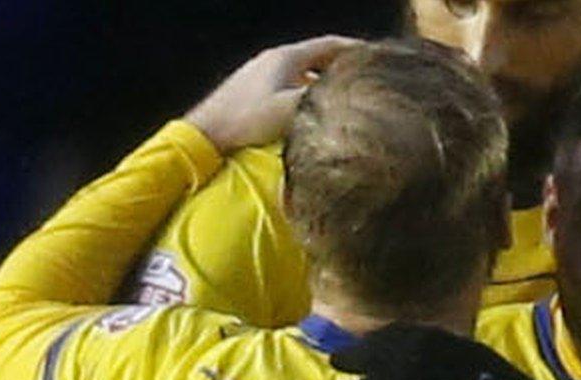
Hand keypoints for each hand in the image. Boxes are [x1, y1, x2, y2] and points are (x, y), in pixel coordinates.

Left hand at [184, 35, 360, 152]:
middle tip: (362, 77)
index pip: (329, 45)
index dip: (354, 49)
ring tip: (341, 93)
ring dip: (323, 78)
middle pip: (316, 55)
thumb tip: (348, 97)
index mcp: (287, 57)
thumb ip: (321, 99)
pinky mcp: (254, 87)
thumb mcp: (291, 109)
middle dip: (341, 64)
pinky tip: (311, 107)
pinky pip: (290, 80)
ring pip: (303, 69)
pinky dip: (307, 88)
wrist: (207, 132)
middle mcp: (275, 58)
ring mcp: (262, 71)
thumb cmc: (248, 119)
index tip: (373, 58)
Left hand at [332, 323, 558, 379]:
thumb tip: (414, 353)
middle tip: (337, 372)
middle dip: (348, 365)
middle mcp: (412, 357)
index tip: (354, 350)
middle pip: (364, 359)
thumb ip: (438, 348)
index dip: (365, 345)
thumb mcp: (469, 351)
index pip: (384, 335)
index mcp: (431, 337)